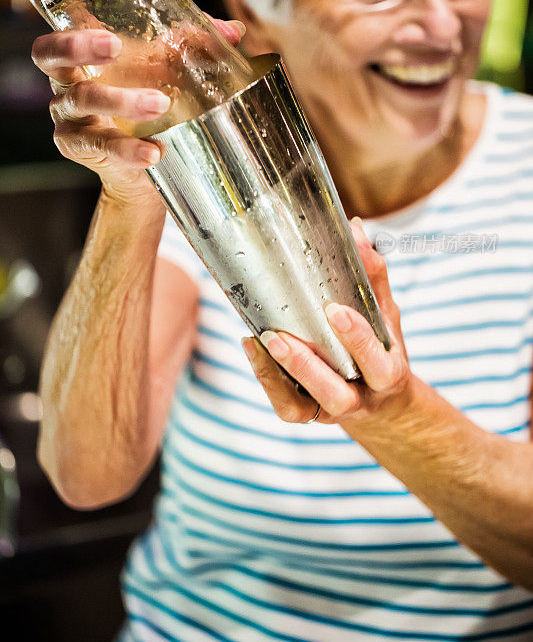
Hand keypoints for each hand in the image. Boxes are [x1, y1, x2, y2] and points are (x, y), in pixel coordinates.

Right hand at [27, 0, 245, 207]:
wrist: (146, 158)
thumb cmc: (150, 98)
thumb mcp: (172, 66)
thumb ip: (196, 45)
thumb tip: (234, 31)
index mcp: (82, 41)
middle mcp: (65, 73)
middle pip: (48, 50)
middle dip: (77, 45)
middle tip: (114, 45)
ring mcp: (66, 110)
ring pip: (80, 98)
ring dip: (120, 100)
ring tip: (160, 104)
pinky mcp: (76, 144)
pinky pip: (97, 144)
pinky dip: (128, 148)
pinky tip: (154, 152)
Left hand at [242, 218, 412, 425]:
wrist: (383, 404)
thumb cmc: (381, 349)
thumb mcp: (386, 315)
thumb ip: (372, 275)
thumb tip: (355, 227)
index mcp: (387, 372)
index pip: (377, 362)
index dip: (358, 339)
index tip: (334, 310)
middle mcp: (361, 397)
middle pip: (336, 393)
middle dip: (308, 365)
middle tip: (280, 334)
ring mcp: (331, 410)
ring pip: (304, 406)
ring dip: (279, 374)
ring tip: (260, 339)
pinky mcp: (308, 414)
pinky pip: (285, 406)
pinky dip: (266, 379)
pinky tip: (252, 347)